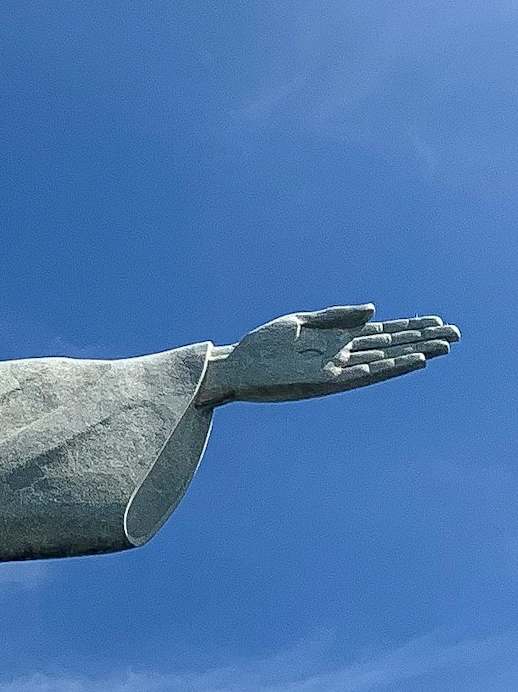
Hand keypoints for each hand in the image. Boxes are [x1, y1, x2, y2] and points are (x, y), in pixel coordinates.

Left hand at [197, 306, 458, 405]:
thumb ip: (337, 315)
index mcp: (337, 339)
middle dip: (422, 339)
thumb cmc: (263, 345)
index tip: (437, 320)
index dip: (410, 327)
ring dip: (415, 354)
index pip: (383, 332)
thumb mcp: (301, 322)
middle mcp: (344, 356)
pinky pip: (366, 374)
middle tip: (456, 334)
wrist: (236, 366)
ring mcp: (339, 370)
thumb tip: (375, 310)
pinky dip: (391, 367)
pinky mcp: (329, 381)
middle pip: (392, 345)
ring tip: (443, 347)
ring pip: (386, 360)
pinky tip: (412, 360)